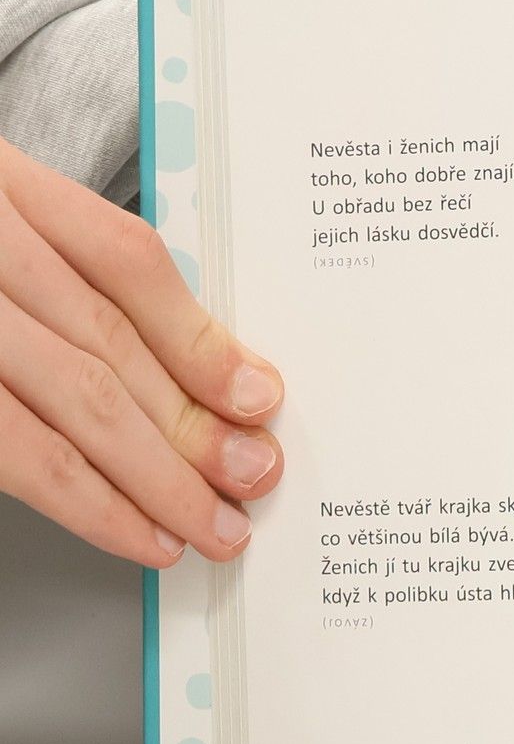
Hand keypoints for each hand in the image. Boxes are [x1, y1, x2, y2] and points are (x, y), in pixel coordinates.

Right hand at [0, 139, 283, 565]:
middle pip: (101, 341)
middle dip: (190, 424)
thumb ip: (73, 273)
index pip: (120, 256)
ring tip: (208, 524)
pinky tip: (130, 527)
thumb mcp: (1, 216)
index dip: (197, 335)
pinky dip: (79, 497)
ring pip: (64, 399)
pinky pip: (11, 449)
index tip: (258, 395)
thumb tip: (206, 371)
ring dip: (150, 476)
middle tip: (252, 479)